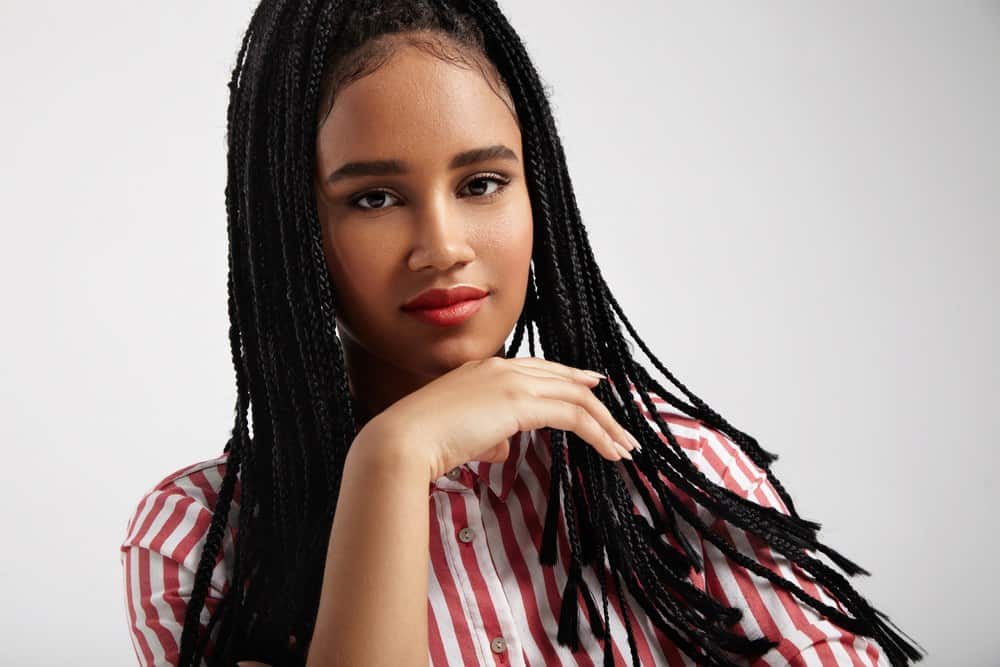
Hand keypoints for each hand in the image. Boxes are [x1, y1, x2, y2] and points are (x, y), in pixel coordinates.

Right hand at [365, 356, 640, 481]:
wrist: (403, 440)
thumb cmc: (421, 442)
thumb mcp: (460, 434)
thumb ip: (487, 437)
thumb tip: (502, 448)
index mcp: (485, 369)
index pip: (539, 368)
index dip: (569, 376)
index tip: (592, 384)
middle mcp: (502, 368)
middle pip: (564, 380)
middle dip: (596, 403)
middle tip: (619, 425)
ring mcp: (511, 382)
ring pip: (575, 397)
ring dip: (604, 423)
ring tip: (623, 447)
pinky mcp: (520, 403)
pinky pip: (572, 416)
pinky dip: (596, 433)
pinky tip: (608, 450)